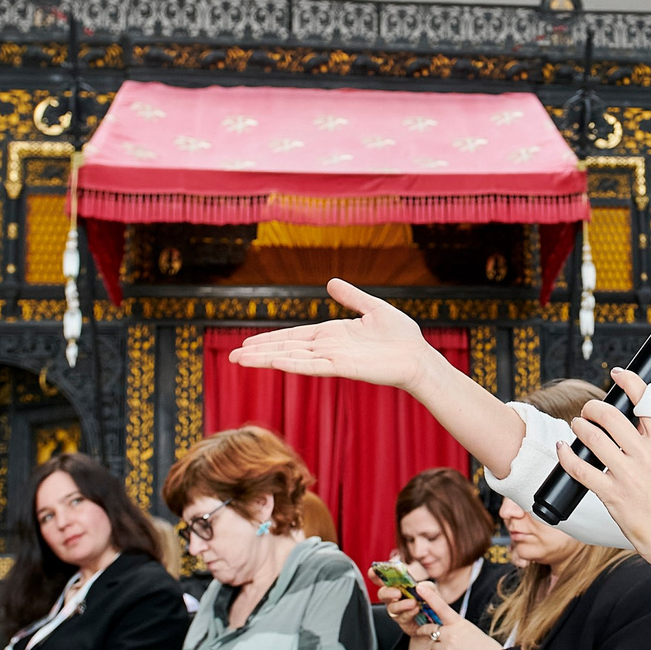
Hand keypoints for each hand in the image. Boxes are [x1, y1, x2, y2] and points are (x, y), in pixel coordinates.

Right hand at [228, 280, 438, 389]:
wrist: (418, 356)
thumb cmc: (401, 336)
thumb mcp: (373, 308)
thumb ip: (351, 297)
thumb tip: (331, 282)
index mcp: (331, 334)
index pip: (293, 337)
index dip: (270, 340)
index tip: (247, 344)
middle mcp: (328, 348)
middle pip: (286, 349)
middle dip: (259, 353)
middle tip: (232, 357)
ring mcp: (334, 359)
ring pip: (292, 359)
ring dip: (266, 360)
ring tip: (240, 361)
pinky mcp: (344, 367)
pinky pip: (313, 365)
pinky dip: (292, 363)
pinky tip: (274, 362)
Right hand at [379, 581, 436, 640]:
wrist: (435, 621)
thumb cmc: (429, 601)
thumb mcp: (431, 590)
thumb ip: (427, 586)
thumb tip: (420, 586)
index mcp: (397, 586)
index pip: (383, 579)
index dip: (375, 575)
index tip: (373, 571)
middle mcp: (393, 598)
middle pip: (382, 594)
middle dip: (388, 592)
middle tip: (397, 593)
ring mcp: (397, 610)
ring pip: (391, 607)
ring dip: (401, 604)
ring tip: (412, 603)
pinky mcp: (402, 621)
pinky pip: (401, 617)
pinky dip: (409, 613)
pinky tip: (416, 609)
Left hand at [410, 582, 502, 649]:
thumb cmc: (485, 648)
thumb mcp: (471, 631)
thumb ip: (456, 628)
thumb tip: (445, 630)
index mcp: (459, 624)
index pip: (442, 607)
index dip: (430, 596)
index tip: (420, 587)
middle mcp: (450, 635)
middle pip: (430, 629)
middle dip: (424, 630)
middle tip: (421, 630)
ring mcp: (446, 649)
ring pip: (433, 646)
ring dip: (440, 648)